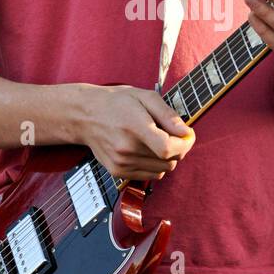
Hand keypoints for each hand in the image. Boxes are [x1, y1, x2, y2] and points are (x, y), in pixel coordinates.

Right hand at [79, 85, 194, 181]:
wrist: (85, 115)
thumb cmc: (117, 102)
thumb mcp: (145, 97)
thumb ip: (168, 115)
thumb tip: (186, 132)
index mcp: (134, 127)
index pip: (168, 148)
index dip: (185, 144)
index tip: (188, 135)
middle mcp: (126, 149)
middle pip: (170, 161)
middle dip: (179, 149)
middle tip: (172, 134)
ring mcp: (121, 163)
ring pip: (163, 171)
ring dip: (167, 158)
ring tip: (156, 140)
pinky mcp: (118, 172)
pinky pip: (150, 176)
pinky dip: (155, 165)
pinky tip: (146, 150)